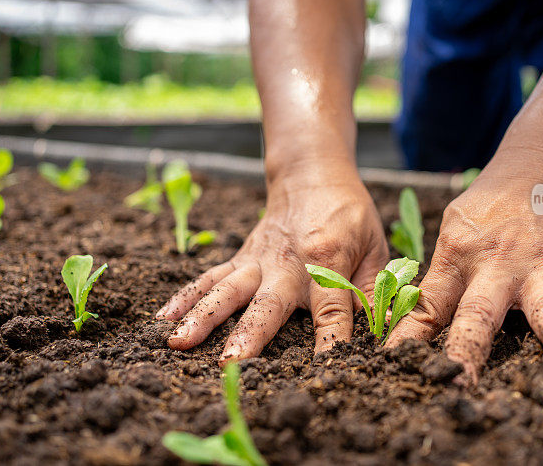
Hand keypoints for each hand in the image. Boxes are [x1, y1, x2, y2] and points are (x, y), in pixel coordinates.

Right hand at [157, 164, 387, 357]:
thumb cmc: (349, 214)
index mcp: (326, 260)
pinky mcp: (240, 258)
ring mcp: (257, 260)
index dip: (332, 339)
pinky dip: (184, 297)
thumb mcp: (374, 247)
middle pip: (267, 304)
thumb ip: (374, 290)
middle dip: (249, 334)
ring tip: (179, 344)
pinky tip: (163, 320)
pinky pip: (208, 278)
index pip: (332, 308)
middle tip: (230, 362)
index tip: (328, 368)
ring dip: (202, 317)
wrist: (312, 174)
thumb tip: (380, 333)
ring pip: (226, 290)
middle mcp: (286, 263)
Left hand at [386, 151, 542, 382]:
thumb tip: (409, 324)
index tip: (393, 367)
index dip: (410, 337)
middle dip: (468, 348)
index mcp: (459, 258)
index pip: (428, 304)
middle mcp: (497, 265)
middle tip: (460, 381)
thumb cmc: (490, 210)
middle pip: (479, 311)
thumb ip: (437, 279)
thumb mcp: (454, 233)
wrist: (541, 164)